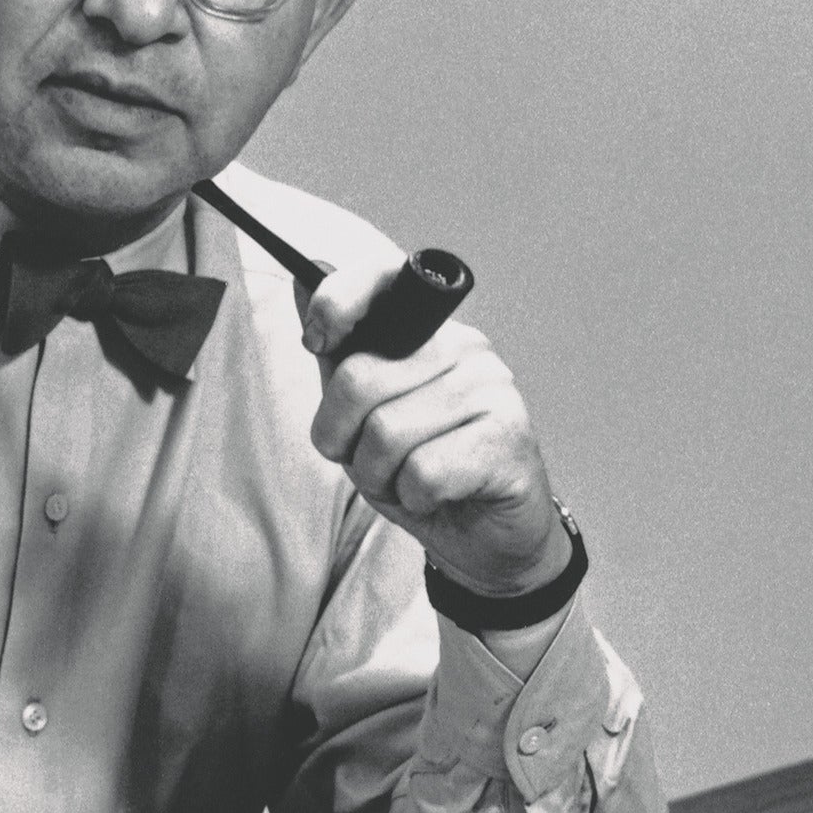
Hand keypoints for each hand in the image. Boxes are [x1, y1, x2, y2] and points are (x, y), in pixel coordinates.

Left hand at [300, 254, 569, 595]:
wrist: (486, 536)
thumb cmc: (422, 470)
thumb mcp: (364, 415)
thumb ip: (339, 354)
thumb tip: (303, 280)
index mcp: (430, 331)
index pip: (383, 276)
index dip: (336, 302)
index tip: (317, 341)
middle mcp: (466, 348)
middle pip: (358, 379)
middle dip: (344, 441)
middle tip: (373, 462)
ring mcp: (492, 389)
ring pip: (387, 433)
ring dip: (380, 476)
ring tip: (408, 482)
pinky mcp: (509, 438)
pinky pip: (423, 472)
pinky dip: (414, 498)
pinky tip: (438, 495)